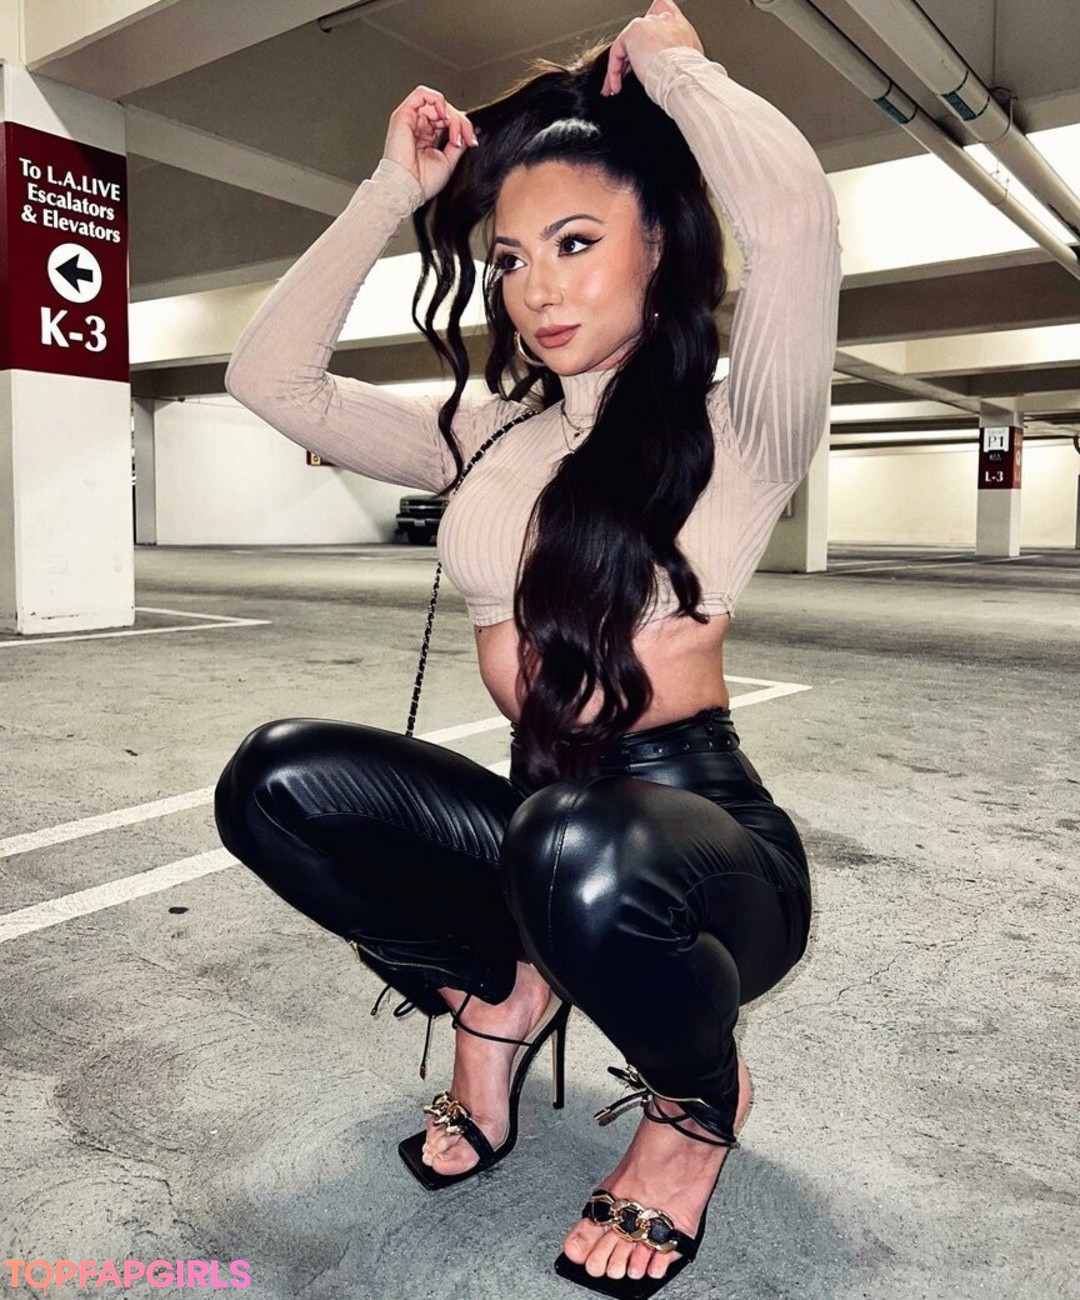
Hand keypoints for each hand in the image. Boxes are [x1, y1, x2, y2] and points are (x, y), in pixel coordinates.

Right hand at [383, 85, 478, 201]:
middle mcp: (418, 126)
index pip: (448, 120)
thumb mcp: (448, 161)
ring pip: (437, 102)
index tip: (472, 141)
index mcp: (426, 136)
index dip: (463, 127)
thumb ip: (457, 143)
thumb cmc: (421, 182)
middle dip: (461, 122)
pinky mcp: (403, 115)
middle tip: (466, 139)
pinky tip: (444, 116)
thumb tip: (468, 132)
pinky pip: (422, 94)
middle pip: (445, 110)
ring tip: (454, 131)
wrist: (407, 188)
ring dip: (451, 114)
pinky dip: (437, 101)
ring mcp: (411, 119)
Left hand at [601, 0, 704, 96]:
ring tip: (618, 86)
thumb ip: (678, 50)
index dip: (652, 18)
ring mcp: (646, 24)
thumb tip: (672, 60)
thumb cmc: (687, 72)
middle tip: (629, 75)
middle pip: (639, 30)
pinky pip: (617, 53)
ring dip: (619, 67)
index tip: (646, 40)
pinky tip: (616, 87)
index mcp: (676, 22)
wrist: (682, 75)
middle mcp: (661, 19)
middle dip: (632, 55)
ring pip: (626, 45)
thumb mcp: (691, 56)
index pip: (661, 7)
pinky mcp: (632, 34)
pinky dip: (614, 72)